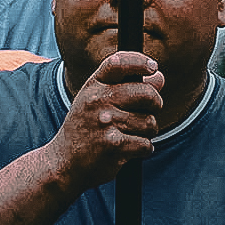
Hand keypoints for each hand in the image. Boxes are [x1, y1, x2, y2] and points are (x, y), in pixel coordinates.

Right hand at [47, 51, 162, 194]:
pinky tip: (130, 149)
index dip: (140, 61)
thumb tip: (160, 78)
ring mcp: (106, 122)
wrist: (64, 163)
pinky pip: (146, 144)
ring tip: (132, 134)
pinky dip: (144, 149)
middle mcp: (99, 100)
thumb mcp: (96, 100)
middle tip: (151, 110)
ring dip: (148, 131)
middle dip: (155, 103)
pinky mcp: (114, 146)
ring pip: (149, 122)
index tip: (153, 66)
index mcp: (93, 86)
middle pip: (146, 93)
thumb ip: (126, 85)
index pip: (119, 63)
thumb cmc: (85, 128)